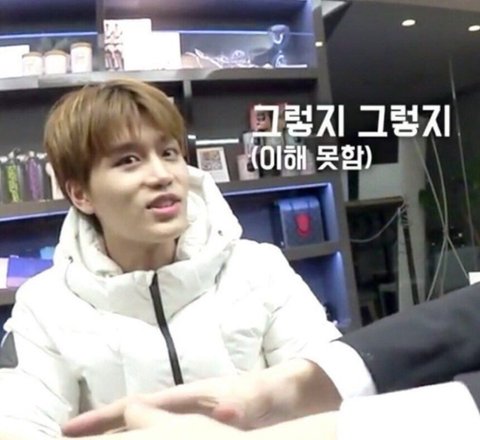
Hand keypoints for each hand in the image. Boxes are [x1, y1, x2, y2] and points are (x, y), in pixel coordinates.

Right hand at [62, 359, 340, 436]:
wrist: (300, 389)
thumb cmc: (281, 390)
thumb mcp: (267, 396)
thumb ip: (246, 402)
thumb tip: (221, 412)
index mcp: (196, 395)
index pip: (141, 405)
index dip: (106, 417)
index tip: (71, 430)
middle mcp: (190, 403)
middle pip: (136, 413)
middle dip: (103, 426)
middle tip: (68, 437)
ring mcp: (198, 415)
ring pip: (150, 425)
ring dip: (120, 435)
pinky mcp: (210, 426)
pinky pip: (169, 433)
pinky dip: (148, 437)